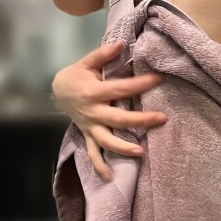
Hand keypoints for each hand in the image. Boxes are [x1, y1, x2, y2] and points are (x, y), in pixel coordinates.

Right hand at [52, 41, 167, 180]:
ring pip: (107, 140)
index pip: (122, 89)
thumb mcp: (87, 62)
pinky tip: (110, 178)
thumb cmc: (77, 75)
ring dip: (123, 147)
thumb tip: (120, 43)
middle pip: (119, 118)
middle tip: (162, 118)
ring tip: (141, 152)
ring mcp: (91, 127)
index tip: (160, 79)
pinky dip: (100, 166)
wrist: (57, 92)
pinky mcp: (89, 135)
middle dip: (141, 120)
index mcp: (94, 93)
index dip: (142, 84)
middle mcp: (93, 112)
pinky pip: (93, 153)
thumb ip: (103, 54)